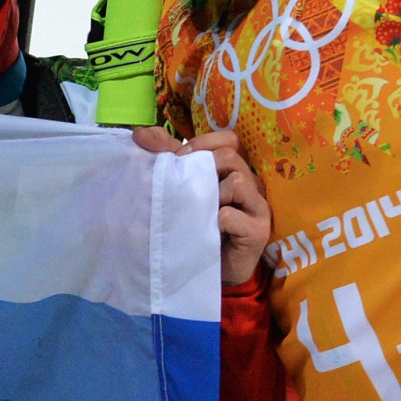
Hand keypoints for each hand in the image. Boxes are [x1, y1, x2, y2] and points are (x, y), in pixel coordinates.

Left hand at [136, 127, 271, 286]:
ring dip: (211, 195)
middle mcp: (253, 185)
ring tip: (200, 212)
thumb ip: (165, 156)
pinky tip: (209, 230)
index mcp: (237, 169)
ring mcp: (258, 208)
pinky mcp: (258, 232)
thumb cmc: (196, 222)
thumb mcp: (180, 185)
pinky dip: (215, 220)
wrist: (205, 267)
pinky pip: (231, 216)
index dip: (203, 144)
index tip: (178, 158)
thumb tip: (141, 133)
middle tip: (182, 186)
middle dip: (201, 167)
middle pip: (231, 157)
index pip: (230, 140)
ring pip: (237, 182)